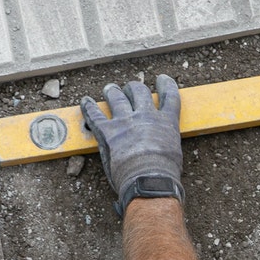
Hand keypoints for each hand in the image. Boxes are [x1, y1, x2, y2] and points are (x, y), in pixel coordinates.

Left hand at [79, 75, 182, 216]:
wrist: (149, 180)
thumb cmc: (164, 173)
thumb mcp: (174, 153)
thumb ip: (166, 141)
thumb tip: (162, 146)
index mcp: (166, 122)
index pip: (169, 96)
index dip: (166, 85)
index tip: (162, 79)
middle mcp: (145, 116)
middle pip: (139, 91)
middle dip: (134, 88)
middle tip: (130, 89)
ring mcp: (125, 122)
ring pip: (117, 97)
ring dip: (112, 91)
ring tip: (110, 89)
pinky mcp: (107, 132)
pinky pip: (95, 114)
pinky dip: (88, 107)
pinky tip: (85, 101)